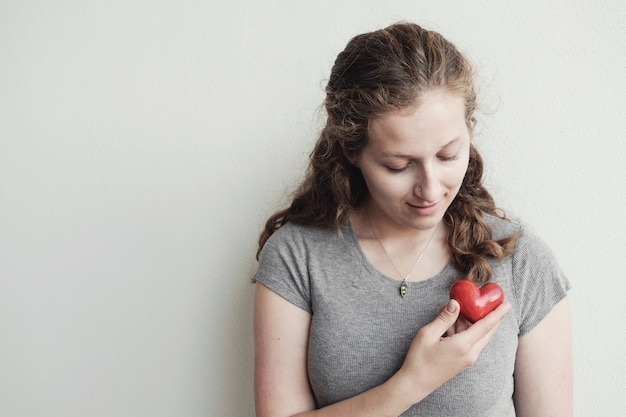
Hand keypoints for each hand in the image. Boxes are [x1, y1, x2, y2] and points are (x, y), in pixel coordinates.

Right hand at [396, 299, 510, 401]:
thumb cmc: (419, 359)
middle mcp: (470, 354)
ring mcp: (468, 359)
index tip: (507, 304)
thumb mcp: (428, 334)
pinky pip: (471, 342)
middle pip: (487, 332)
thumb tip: (455, 303)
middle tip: (494, 303)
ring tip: (455, 311)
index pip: (485, 326)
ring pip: (478, 336)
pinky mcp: (463, 361)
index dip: (497, 314)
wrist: (415, 383)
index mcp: (462, 346)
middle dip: (492, 317)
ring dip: (472, 322)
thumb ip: (444, 318)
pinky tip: (450, 324)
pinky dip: (465, 331)